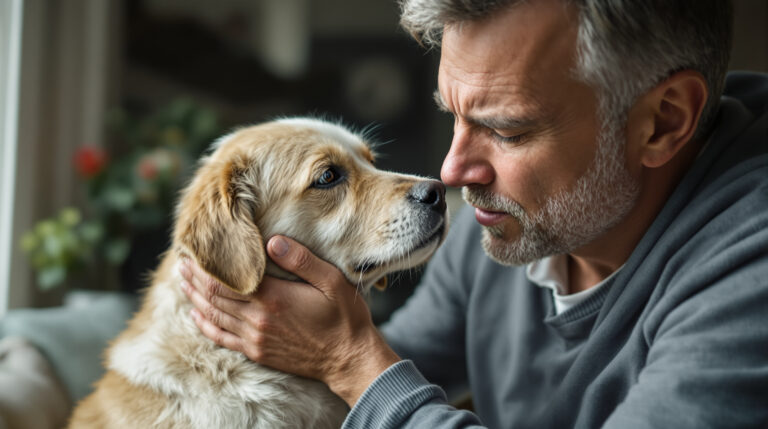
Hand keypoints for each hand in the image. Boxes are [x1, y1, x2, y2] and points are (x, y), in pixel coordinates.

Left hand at [179, 235, 399, 405]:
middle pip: (214, 296)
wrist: (349, 359)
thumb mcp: (332, 281)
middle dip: (195, 278)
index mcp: (274, 298)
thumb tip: (272, 240)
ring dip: (195, 298)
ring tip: (183, 282)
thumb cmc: (344, 317)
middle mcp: (258, 319)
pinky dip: (205, 325)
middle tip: (182, 262)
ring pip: (214, 316)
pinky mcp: (258, 352)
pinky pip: (222, 338)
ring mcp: (255, 338)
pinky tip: (196, 315)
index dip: (205, 266)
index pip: (226, 280)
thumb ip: (301, 260)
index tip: (193, 251)